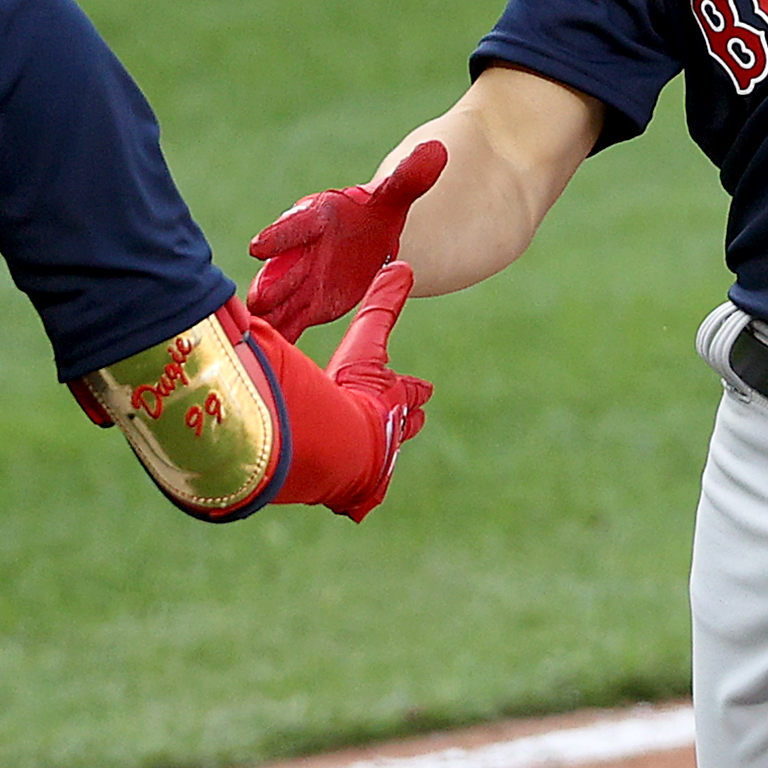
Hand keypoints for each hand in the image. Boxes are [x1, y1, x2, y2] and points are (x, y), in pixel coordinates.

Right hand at [246, 140, 445, 337]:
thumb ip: (408, 179)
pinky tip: (268, 357)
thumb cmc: (374, 213)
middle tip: (257, 300)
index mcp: (318, 218)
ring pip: (281, 297)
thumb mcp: (392, 198)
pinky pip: (290, 320)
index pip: (297, 225)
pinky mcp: (308, 304)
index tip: (258, 247)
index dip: (279, 236)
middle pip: (283, 267)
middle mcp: (302, 250)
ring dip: (271, 315)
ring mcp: (302, 279)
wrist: (370, 237)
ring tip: (255, 330)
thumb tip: (437, 151)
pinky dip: (280, 335)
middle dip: (271, 284)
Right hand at [305, 261, 430, 521]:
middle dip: (407, 421)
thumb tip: (404, 264)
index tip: (426, 390)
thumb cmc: (352, 394)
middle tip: (415, 421)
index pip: (408, 391)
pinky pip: (357, 496)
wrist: (341, 447)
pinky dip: (355, 496)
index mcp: (390, 402)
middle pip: (403, 426)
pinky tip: (353, 503)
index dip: (414, 389)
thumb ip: (381, 306)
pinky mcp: (355, 494)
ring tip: (376, 462)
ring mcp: (374, 467)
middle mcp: (388, 435)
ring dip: (379, 457)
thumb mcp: (365, 344)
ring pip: (381, 462)